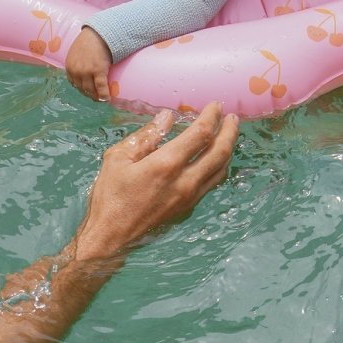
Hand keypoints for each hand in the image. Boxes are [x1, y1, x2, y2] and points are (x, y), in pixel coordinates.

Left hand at [65, 27, 113, 100]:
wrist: (99, 34)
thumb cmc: (89, 41)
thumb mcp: (76, 52)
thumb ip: (76, 62)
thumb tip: (81, 71)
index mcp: (69, 66)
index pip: (74, 83)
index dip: (81, 89)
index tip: (87, 92)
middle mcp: (76, 71)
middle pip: (82, 88)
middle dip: (89, 94)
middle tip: (96, 97)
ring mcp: (87, 72)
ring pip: (90, 90)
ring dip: (96, 97)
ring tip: (101, 99)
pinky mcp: (98, 71)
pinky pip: (101, 88)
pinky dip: (104, 95)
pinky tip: (107, 99)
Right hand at [75, 104, 238, 261]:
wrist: (111, 237)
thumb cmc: (109, 195)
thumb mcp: (118, 158)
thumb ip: (146, 136)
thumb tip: (168, 117)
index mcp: (165, 164)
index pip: (200, 134)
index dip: (211, 117)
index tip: (215, 105)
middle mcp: (184, 181)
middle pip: (220, 152)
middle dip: (229, 131)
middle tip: (232, 117)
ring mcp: (189, 198)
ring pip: (221, 170)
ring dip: (228, 150)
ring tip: (229, 135)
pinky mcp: (188, 209)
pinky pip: (211, 184)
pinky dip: (218, 167)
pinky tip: (214, 160)